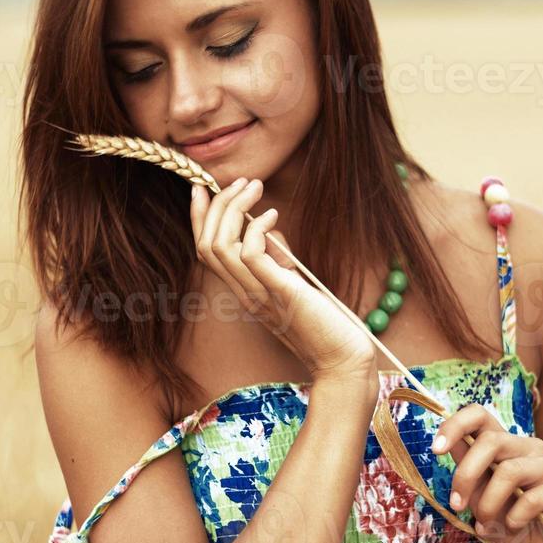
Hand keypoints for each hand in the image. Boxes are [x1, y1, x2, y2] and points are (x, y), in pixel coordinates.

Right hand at [190, 177, 376, 381]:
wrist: (343, 359)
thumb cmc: (325, 323)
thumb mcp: (293, 282)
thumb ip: (277, 258)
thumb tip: (268, 226)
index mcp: (244, 291)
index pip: (205, 252)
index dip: (199, 218)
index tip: (204, 188)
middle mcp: (244, 294)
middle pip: (206, 245)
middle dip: (217, 206)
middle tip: (242, 183)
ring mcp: (259, 295)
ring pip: (221, 246)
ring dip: (234, 209)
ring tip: (255, 188)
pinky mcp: (280, 293)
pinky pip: (251, 253)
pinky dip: (256, 227)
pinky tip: (273, 214)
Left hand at [431, 403, 542, 542]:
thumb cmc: (514, 531)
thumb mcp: (481, 505)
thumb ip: (469, 478)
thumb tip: (447, 446)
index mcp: (507, 447)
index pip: (480, 416)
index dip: (455, 425)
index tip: (435, 450)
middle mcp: (531, 449)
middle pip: (491, 441)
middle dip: (466, 474)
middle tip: (456, 505)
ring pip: (509, 471)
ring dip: (488, 503)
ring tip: (485, 525)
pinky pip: (532, 498)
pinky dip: (514, 518)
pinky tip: (514, 528)